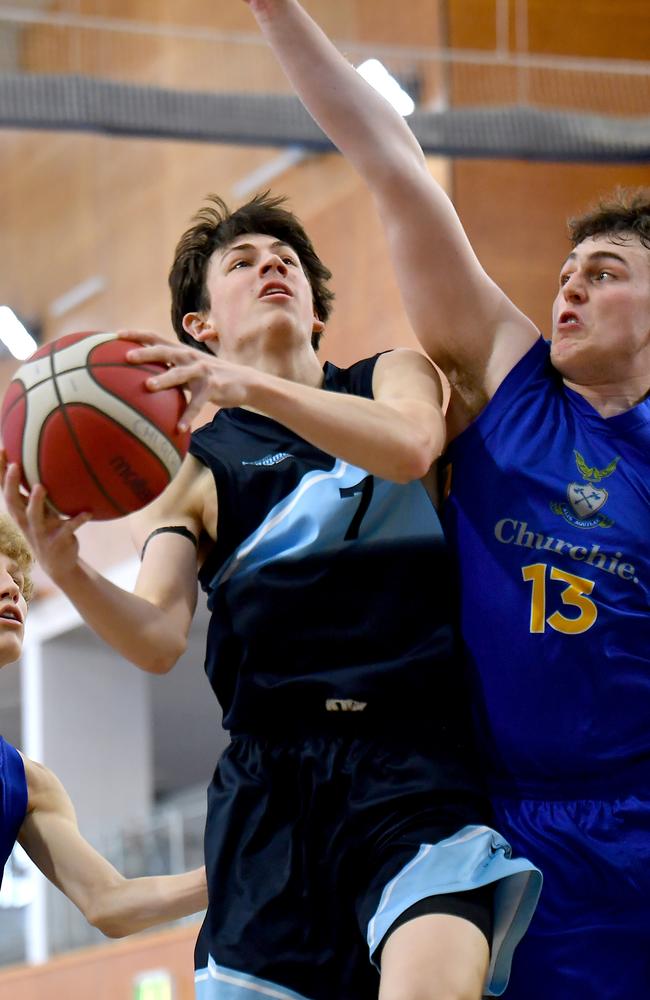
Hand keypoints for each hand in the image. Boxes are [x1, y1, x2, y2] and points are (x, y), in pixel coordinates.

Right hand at [0, 452, 90, 581]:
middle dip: (12, 484)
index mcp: (20, 511)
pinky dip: (78, 520)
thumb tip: (44, 460)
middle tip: (15, 466)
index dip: (1, 471)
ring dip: (37, 502)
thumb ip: (37, 491)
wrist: (58, 563)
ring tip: (40, 487)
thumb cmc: (48, 527)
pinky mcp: (58, 541)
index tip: (2, 449)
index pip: (5, 489)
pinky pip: (69, 529)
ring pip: (35, 516)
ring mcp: (41, 532)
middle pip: (13, 502)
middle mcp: (26, 521)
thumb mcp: (40, 510)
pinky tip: (89, 512)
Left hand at [119, 331, 253, 429]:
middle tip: (127, 357)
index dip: (137, 335)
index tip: (116, 335)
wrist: (244, 381)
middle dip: (146, 353)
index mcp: (181, 351)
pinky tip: (179, 428)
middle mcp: (189, 357)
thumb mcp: (189, 369)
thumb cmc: (209, 377)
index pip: (155, 337)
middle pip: (164, 351)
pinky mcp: (213, 387)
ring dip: (164, 379)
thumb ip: (170, 369)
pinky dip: (188, 415)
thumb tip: (142, 378)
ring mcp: (202, 371)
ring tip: (148, 386)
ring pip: (180, 374)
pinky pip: (198, 403)